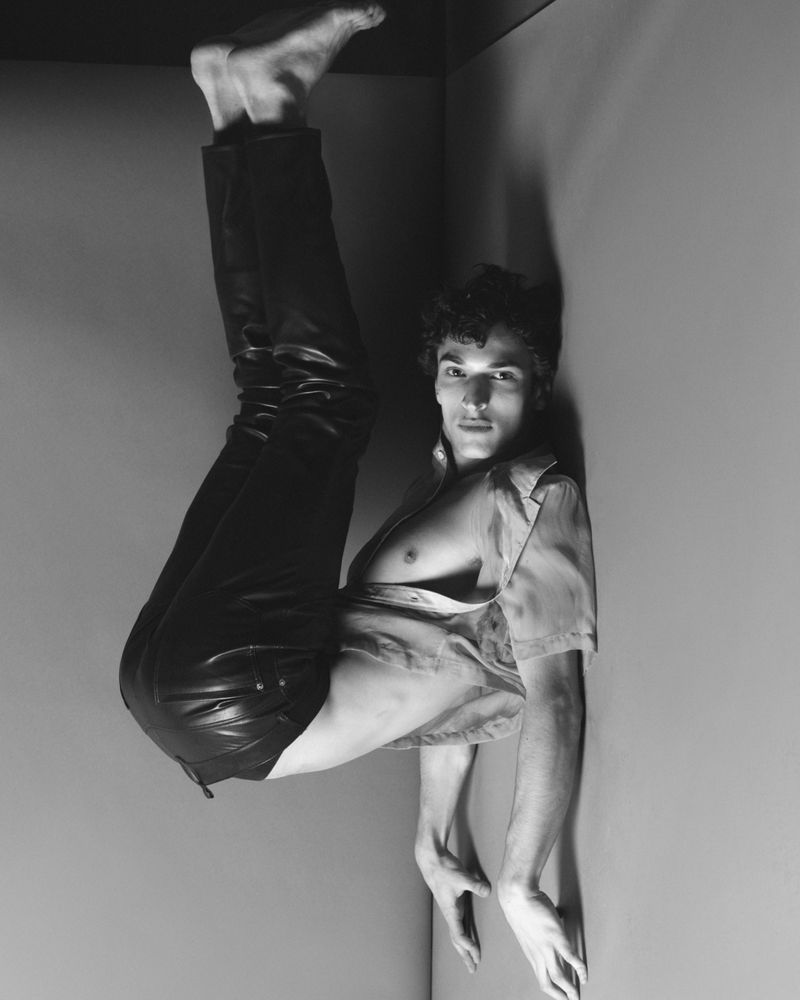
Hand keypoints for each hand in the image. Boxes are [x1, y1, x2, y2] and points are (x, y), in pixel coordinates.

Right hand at [416, 847, 490, 972]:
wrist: (432, 859)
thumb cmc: (444, 868)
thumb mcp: (462, 876)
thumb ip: (475, 885)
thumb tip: (487, 891)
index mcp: (450, 910)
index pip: (459, 934)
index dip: (468, 945)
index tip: (476, 954)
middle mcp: (450, 912)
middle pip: (457, 939)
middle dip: (465, 954)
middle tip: (473, 968)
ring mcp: (451, 908)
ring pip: (457, 933)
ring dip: (464, 946)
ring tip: (470, 958)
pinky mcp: (453, 901)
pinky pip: (458, 923)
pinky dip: (463, 934)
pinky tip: (468, 936)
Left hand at [498, 885, 586, 999]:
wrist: (516, 895)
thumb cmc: (520, 906)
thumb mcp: (527, 928)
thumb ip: (538, 934)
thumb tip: (549, 929)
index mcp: (531, 953)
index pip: (541, 978)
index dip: (552, 989)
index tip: (559, 993)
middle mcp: (537, 954)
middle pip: (548, 983)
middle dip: (560, 995)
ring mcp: (546, 946)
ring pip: (558, 976)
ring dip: (569, 988)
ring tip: (577, 996)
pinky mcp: (556, 937)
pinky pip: (570, 957)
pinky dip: (579, 968)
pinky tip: (584, 974)